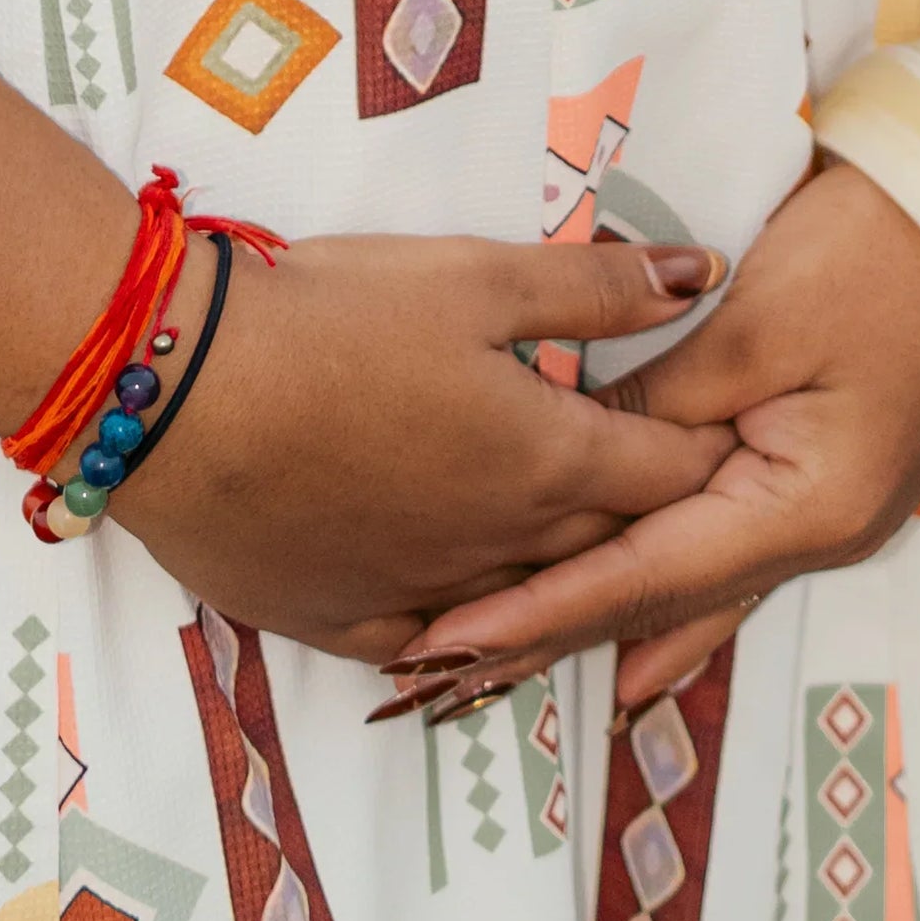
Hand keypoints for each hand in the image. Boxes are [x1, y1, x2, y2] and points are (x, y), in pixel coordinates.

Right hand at [111, 225, 738, 662]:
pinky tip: (466, 618)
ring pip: (523, 599)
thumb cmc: (334, 320)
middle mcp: (501, 548)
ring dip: (561, 577)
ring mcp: (422, 596)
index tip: (737, 432)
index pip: (669, 471)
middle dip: (651, 520)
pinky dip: (461, 627)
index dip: (710, 448)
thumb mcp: (475, 277)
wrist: (182, 397)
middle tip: (677, 495)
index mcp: (547, 462)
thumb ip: (595, 288)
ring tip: (585, 553)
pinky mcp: (342, 622)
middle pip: (607, 546)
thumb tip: (704, 280)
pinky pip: (429, 643)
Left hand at [368, 160, 919, 714]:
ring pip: (690, 584)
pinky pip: (721, 551)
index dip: (542, 609)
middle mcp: (819, 533)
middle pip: (663, 598)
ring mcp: (826, 510)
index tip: (451, 644)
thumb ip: (660, 401)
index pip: (645, 575)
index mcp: (807, 508)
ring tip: (507, 671)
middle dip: (553, 633)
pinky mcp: (821, 473)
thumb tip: (579, 452)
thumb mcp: (754, 321)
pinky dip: (659, 589)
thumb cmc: (876, 253)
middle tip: (444, 677)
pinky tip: (627, 644)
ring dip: (600, 621)